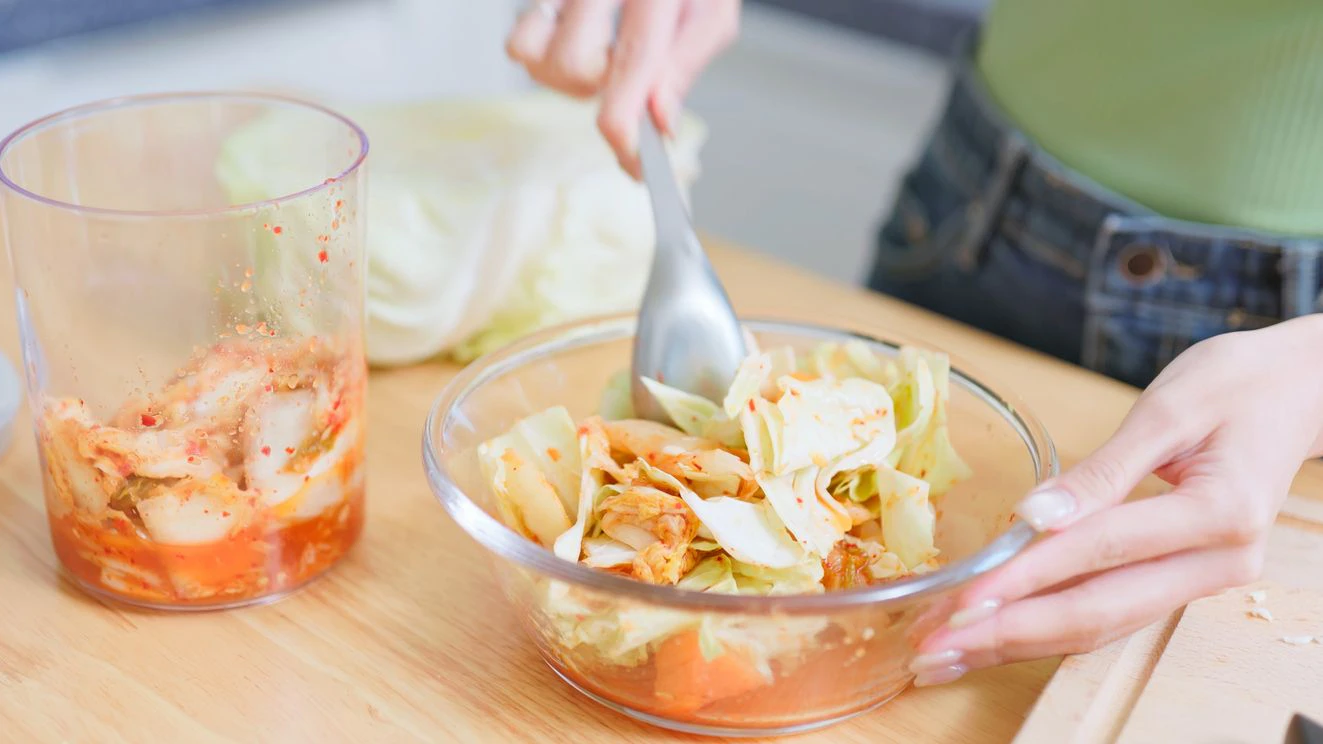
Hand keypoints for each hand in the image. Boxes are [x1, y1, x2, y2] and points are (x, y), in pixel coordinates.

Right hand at [505, 0, 740, 176]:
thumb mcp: (712, 10)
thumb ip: (685, 64)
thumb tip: (660, 122)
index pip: (632, 62)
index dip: (627, 124)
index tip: (632, 164)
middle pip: (575, 66)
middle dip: (600, 90)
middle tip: (625, 75)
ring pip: (539, 60)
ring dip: (571, 77)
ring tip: (602, 55)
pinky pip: (517, 43)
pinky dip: (539, 57)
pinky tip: (572, 43)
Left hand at [910, 314, 1322, 685]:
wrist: (1299, 393)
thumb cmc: (1239, 386)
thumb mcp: (1168, 409)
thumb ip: (1101, 470)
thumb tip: (1033, 517)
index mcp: (1220, 513)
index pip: (1102, 552)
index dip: (1028, 577)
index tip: (964, 598)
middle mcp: (1217, 563)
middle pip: (1099, 611)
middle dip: (1009, 632)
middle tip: (934, 645)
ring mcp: (1203, 580)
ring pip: (1101, 625)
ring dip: (1018, 642)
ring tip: (947, 652)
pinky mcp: (1181, 580)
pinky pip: (1110, 612)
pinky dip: (1047, 628)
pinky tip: (994, 635)